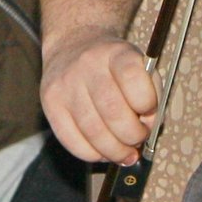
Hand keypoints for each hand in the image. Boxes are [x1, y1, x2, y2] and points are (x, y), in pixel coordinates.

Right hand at [40, 33, 158, 165]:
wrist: (72, 47)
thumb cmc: (113, 66)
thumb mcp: (139, 66)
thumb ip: (151, 94)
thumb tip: (146, 128)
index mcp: (116, 53)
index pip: (133, 78)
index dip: (147, 103)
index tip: (150, 113)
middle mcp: (87, 65)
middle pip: (113, 112)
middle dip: (132, 136)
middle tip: (138, 139)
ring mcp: (65, 85)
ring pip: (93, 132)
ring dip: (115, 151)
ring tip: (124, 152)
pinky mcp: (50, 103)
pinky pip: (72, 142)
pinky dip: (93, 154)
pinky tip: (103, 151)